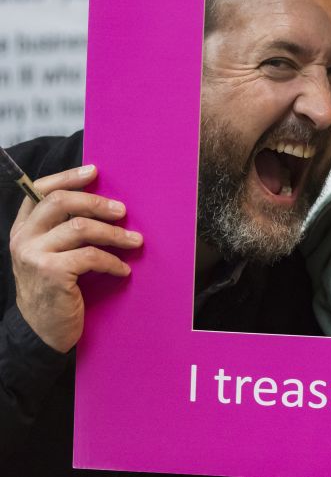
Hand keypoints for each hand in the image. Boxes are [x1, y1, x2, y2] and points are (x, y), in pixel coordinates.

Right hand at [10, 165, 142, 352]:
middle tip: (123, 211)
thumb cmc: (55, 289)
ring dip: (115, 234)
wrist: (42, 332)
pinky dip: (113, 262)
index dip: (68, 177)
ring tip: (136, 241)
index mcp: (23, 229)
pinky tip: (123, 270)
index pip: (39, 190)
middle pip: (60, 201)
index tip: (94, 171)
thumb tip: (103, 204)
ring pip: (80, 227)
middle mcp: (23, 239)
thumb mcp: (51, 255)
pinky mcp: (52, 273)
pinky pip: (91, 256)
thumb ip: (63, 230)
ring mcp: (34, 256)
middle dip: (97, 202)